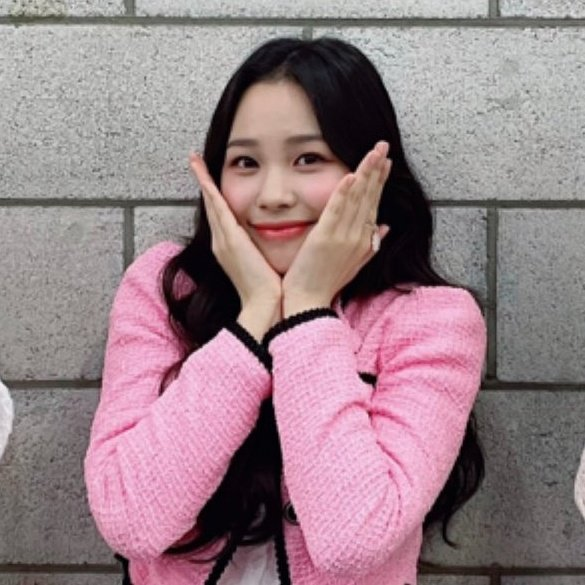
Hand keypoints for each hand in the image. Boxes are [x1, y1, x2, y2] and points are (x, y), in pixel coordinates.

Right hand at [190, 153, 281, 339]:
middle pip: (212, 206)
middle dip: (203, 183)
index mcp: (230, 248)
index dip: (214, 197)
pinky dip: (209, 189)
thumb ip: (261, 252)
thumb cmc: (269, 290)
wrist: (265, 306)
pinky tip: (204, 174)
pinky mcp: (230, 239)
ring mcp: (223, 240)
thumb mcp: (263, 266)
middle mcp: (222, 242)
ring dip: (203, 180)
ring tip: (195, 160)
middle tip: (195, 161)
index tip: (209, 181)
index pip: (221, 216)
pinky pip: (218, 208)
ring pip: (212, 203)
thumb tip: (272, 243)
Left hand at [282, 142, 390, 315]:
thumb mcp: (354, 264)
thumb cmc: (326, 283)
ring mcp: (342, 238)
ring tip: (373, 152)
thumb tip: (385, 227)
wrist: (308, 302)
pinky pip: (336, 211)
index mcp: (363, 241)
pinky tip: (349, 175)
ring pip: (357, 200)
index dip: (380, 182)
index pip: (374, 204)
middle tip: (382, 146)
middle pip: (369, 197)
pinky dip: (343, 193)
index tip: (385, 163)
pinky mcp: (325, 239)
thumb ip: (370, 244)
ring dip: (366, 174)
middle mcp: (357, 237)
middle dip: (377, 169)